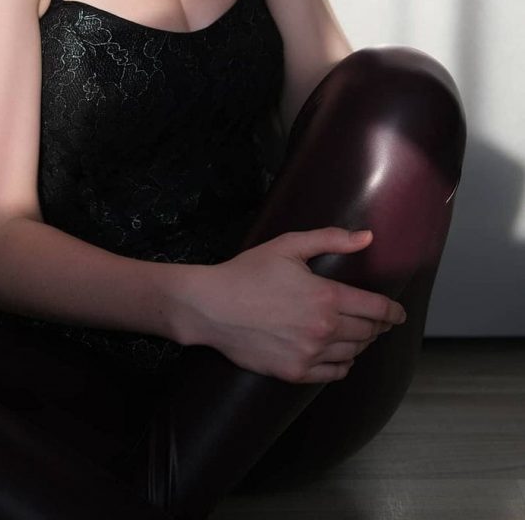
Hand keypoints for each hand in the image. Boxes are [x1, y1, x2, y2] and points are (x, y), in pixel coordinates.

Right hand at [176, 228, 405, 382]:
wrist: (212, 307)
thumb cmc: (247, 272)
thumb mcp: (288, 246)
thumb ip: (331, 240)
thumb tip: (367, 237)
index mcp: (326, 296)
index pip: (376, 308)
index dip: (393, 311)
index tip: (399, 313)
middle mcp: (324, 329)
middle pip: (368, 332)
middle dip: (378, 325)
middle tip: (378, 321)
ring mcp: (310, 354)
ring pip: (354, 353)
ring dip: (362, 343)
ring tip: (359, 335)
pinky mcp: (295, 372)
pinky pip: (334, 373)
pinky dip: (344, 364)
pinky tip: (341, 356)